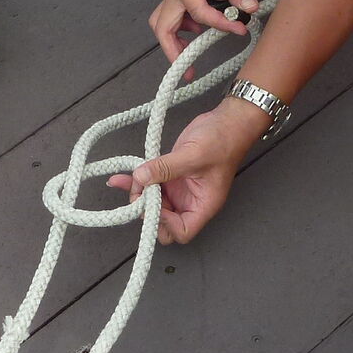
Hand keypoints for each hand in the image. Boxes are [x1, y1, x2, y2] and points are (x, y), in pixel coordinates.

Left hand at [106, 99, 264, 243]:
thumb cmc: (223, 141)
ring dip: (138, 194)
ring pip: (153, 203)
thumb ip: (166, 167)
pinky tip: (124, 176)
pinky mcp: (171, 175)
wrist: (228, 121)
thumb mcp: (194, 155)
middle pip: (164, 223)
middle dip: (148, 211)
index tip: (154, 202)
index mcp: (203, 205)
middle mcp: (190, 201)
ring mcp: (179, 189)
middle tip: (138, 193)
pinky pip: (151, 184)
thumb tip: (141, 177)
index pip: (182, 231)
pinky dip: (137, 181)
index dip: (165, 223)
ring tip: (124, 180)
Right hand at [152, 0, 258, 64]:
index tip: (239, 29)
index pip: (199, 15)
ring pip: (166, 21)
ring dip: (178, 39)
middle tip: (187, 71)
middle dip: (173, 52)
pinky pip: (179, 13)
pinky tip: (203, 28)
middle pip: (163, 28)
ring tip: (194, 53)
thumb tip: (249, 11)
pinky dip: (187, 25)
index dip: (220, 25)